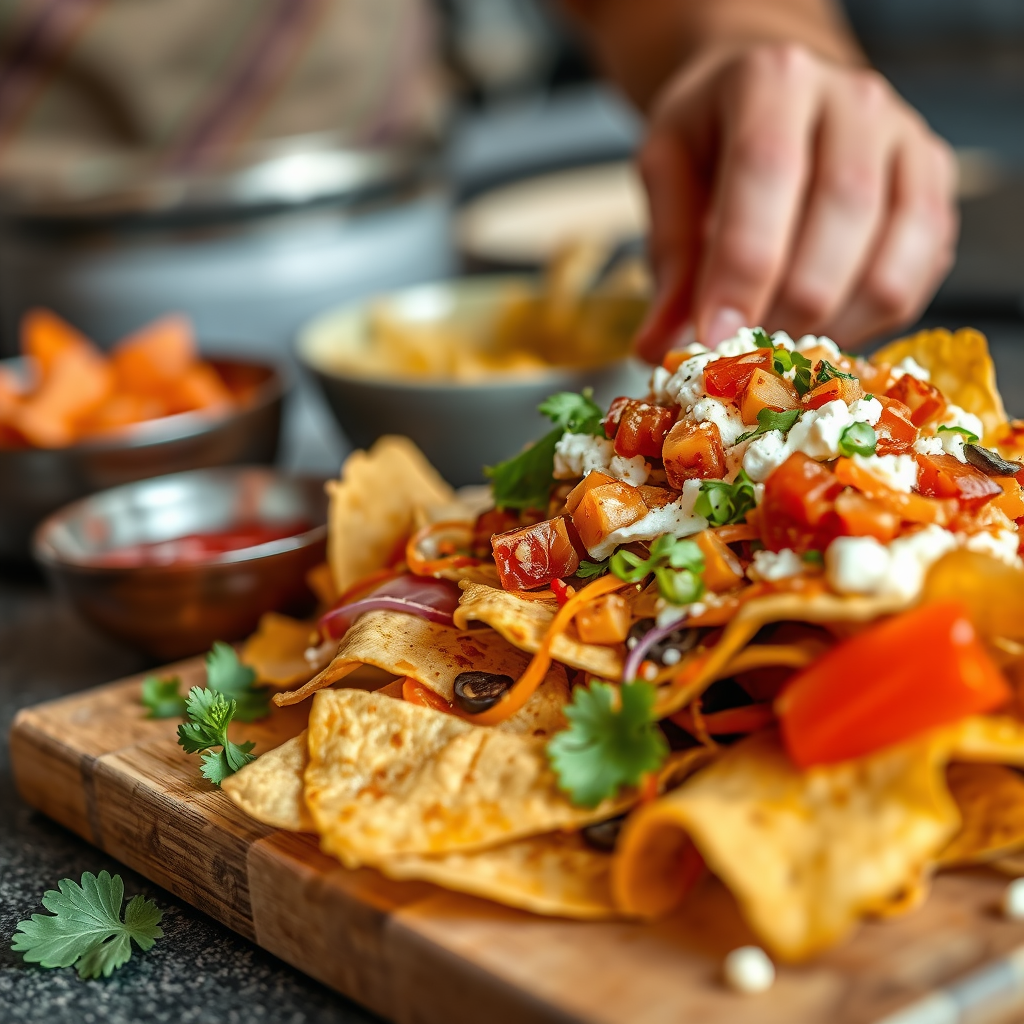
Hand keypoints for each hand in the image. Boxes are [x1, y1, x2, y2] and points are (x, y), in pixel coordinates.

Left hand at [634, 43, 958, 360]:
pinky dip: (867, 324)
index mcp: (775, 80)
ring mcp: (909, 143)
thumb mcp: (668, 172)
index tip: (714, 335)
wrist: (778, 97)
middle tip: (745, 349)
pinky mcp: (937, 189)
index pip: (766, 171)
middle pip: (840, 218)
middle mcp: (856, 101)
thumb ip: (668, 255)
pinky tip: (821, 327)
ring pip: (887, 263)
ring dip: (829, 325)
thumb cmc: (713, 137)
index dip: (742, 267)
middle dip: (787, 307)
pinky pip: (915, 280)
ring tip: (779, 344)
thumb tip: (659, 346)